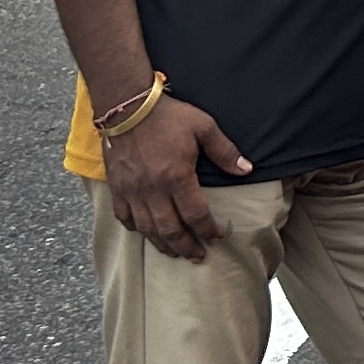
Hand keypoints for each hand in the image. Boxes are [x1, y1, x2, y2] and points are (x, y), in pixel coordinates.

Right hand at [103, 97, 247, 261]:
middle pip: (170, 230)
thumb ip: (225, 151)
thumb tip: (246, 169)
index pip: (196, 215)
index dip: (208, 230)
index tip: (217, 237)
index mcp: (177, 177)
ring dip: (162, 244)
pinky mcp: (117, 187)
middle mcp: (153, 190)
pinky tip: (145, 233)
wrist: (127, 107)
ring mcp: (132, 191)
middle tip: (198, 257)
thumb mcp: (203, 127)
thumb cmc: (168, 115)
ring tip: (175, 253)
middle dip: (186, 247)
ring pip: (147, 228)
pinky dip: (135, 229)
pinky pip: (123, 217)